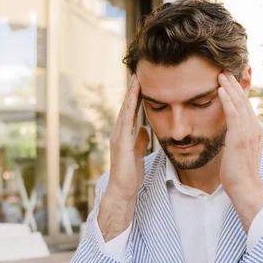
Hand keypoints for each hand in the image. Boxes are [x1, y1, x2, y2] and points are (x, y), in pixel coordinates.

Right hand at [106, 75, 149, 200]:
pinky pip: (126, 120)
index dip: (136, 97)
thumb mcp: (138, 153)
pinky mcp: (120, 142)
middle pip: (126, 107)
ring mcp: (118, 136)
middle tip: (138, 73)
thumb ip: (140, 141)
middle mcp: (118, 132)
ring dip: (130, 94)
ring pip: (125, 110)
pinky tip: (134, 97)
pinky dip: (129, 107)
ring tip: (136, 79)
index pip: (131, 112)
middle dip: (132, 90)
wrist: (123, 190)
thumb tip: (145, 129)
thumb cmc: (130, 175)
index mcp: (123, 135)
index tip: (142, 83)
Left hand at [217, 72, 262, 231]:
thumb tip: (229, 136)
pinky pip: (233, 114)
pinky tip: (220, 89)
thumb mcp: (238, 153)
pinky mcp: (239, 138)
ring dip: (230, 87)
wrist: (246, 189)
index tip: (230, 81)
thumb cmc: (239, 175)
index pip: (246, 107)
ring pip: (239, 104)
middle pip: (244, 101)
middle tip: (224, 70)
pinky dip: (227, 100)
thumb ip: (236, 141)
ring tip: (221, 74)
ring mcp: (248, 133)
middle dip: (234, 85)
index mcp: (254, 132)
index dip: (238, 93)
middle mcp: (254, 129)